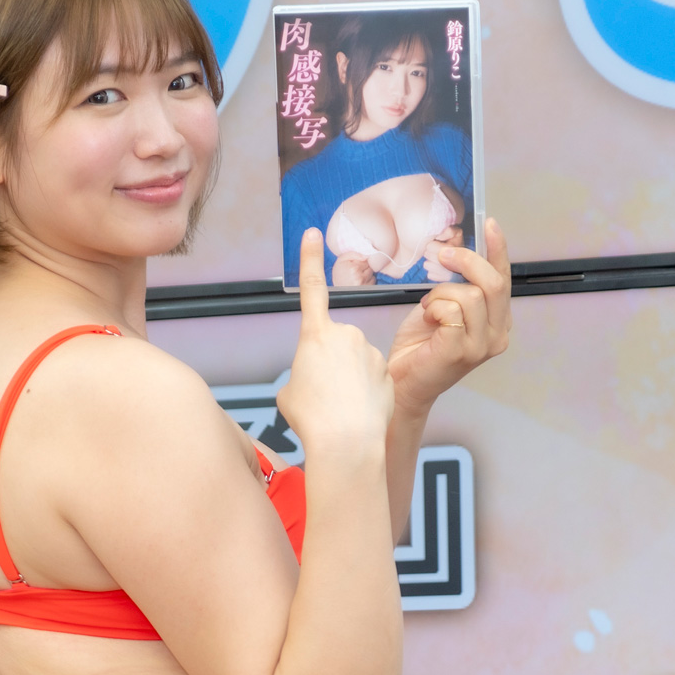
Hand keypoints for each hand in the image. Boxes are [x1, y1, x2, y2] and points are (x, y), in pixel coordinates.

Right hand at [280, 229, 394, 455]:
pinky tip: (357, 410)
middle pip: (334, 343)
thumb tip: (312, 377)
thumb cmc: (312, 417)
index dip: (309, 260)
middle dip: (328, 363)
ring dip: (346, 379)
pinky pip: (371, 376)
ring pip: (354, 360)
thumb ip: (301, 373)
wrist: (346, 439)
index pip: (310, 290)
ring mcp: (369, 351)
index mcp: (315, 335)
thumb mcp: (289, 393)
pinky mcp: (386, 369)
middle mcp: (345, 335)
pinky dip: (364, 391)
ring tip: (338, 406)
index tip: (312, 235)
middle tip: (321, 393)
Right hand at [331, 251, 376, 286]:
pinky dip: (369, 280)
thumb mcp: (341, 260)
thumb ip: (353, 254)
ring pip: (372, 273)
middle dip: (364, 267)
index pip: (365, 260)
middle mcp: (359, 277)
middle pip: (369, 266)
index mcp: (353, 268)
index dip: (360, 261)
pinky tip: (361, 281)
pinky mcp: (366, 288)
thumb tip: (366, 256)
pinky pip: (373, 280)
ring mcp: (363, 284)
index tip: (355, 265)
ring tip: (358, 276)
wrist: (337, 289)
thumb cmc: (339, 274)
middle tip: (356, 271)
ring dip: (367, 273)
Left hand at [386, 217, 511, 414]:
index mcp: (498, 323)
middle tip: (443, 254)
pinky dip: (435, 307)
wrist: (403, 382)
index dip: (498, 250)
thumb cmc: (421, 346)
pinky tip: (427, 318)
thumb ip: (460, 288)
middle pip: (494, 283)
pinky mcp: (461, 351)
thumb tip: (459, 255)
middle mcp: (498, 335)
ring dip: (441, 293)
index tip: (490, 224)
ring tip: (429, 308)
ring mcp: (482, 346)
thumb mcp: (445, 308)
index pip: (504, 279)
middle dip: (467, 262)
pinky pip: (452, 310)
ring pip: (470, 295)